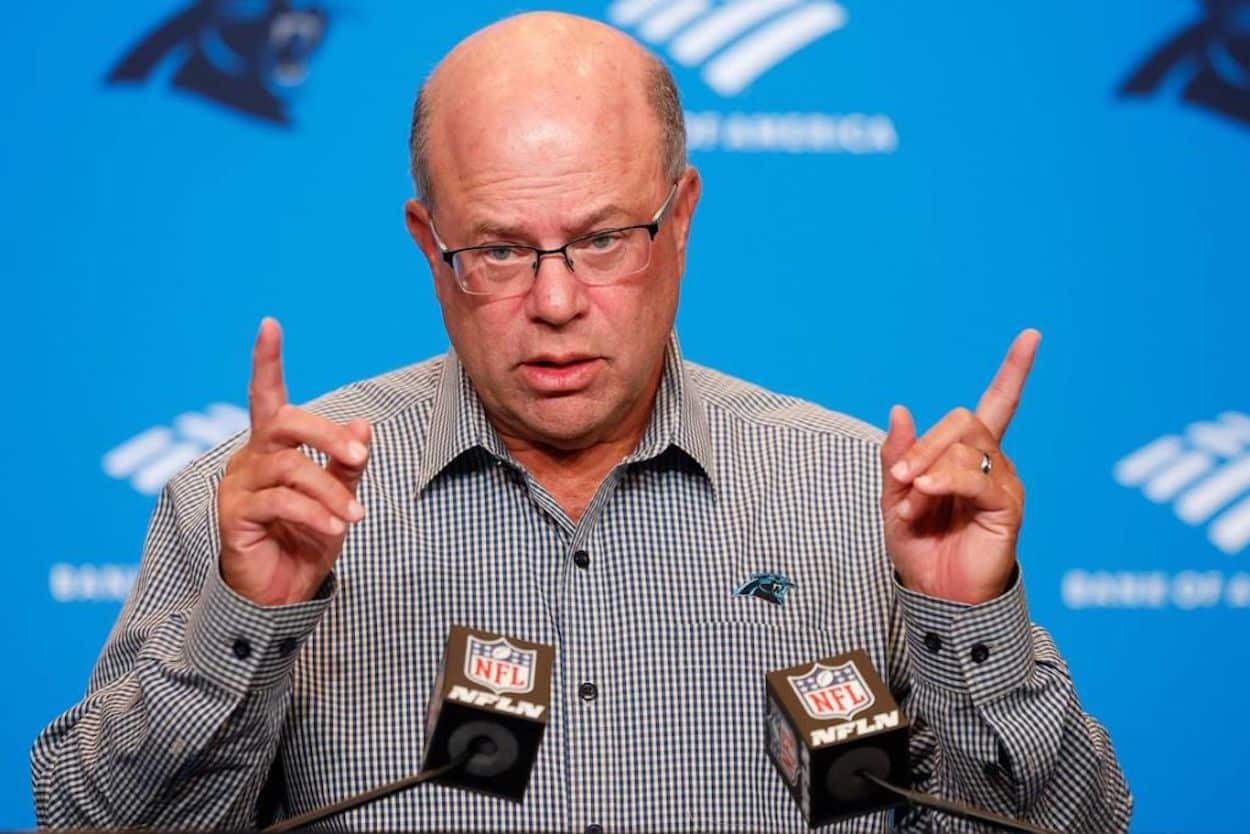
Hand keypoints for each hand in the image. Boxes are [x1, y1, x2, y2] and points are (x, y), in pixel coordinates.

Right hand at [217, 318, 371, 605]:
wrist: (281, 592)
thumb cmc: (306, 537)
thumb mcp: (338, 494)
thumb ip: (347, 461)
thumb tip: (363, 423)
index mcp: (272, 447)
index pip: (266, 395)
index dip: (267, 361)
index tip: (270, 325)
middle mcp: (250, 458)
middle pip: (285, 423)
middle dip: (327, 434)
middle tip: (359, 453)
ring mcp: (238, 486)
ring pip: (290, 469)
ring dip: (330, 490)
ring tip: (355, 515)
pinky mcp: (234, 516)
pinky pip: (280, 503)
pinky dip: (315, 512)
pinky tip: (335, 526)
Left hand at [879, 330, 1040, 604]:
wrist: (936, 594)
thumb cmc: (920, 547)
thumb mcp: (894, 495)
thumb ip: (897, 455)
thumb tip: (900, 408)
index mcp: (968, 457)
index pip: (998, 404)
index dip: (1013, 371)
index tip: (1031, 336)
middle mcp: (993, 464)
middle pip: (965, 419)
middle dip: (923, 444)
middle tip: (899, 479)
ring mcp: (1004, 485)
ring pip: (966, 445)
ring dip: (926, 468)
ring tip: (909, 502)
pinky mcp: (1008, 508)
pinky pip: (978, 478)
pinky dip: (943, 481)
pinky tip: (922, 496)